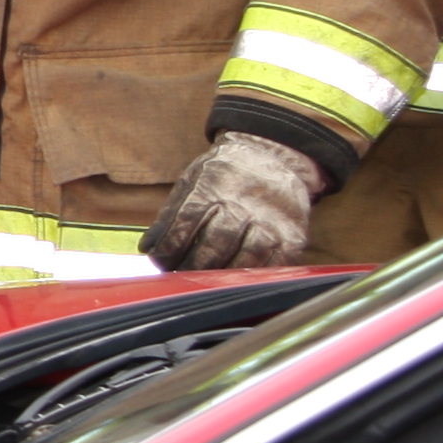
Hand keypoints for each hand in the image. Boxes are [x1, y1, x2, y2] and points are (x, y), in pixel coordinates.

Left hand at [145, 131, 327, 271]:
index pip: (187, 221)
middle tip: (180, 279)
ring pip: (247, 257)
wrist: (275, 157)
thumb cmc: (225, 174)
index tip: (160, 262)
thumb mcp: (194, 180)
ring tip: (206, 286)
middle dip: (193, 266)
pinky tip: (238, 284)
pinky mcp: (293, 235)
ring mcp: (273, 219)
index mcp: (216, 183)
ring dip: (222, 277)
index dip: (170, 246)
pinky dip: (256, 279)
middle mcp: (246, 201)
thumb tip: (148, 249)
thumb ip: (171, 213)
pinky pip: (276, 265)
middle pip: (216, 243)